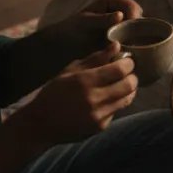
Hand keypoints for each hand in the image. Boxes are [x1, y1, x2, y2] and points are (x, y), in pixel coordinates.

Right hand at [11, 41, 138, 147]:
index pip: (120, 70)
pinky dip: (116, 103)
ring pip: (127, 99)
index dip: (128, 64)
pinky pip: (117, 110)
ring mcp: (99, 114)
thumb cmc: (53, 93)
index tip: (126, 61)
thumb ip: (95, 59)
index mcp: (85, 81)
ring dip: (128, 90)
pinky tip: (106, 100)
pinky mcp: (100, 126)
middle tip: (127, 74)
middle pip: (129, 85)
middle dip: (132, 76)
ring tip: (121, 85)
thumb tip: (116, 46)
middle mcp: (94, 98)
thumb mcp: (69, 71)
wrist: (40, 124)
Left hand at [55, 0, 142, 55]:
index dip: (134, 20)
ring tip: (130, 50)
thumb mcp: (86, 23)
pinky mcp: (127, 34)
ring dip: (137, 40)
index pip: (132, 7)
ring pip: (141, 30)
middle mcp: (124, 8)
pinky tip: (131, 52)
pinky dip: (135, 45)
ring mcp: (127, 22)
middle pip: (140, 18)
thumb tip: (120, 15)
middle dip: (137, 31)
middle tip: (130, 45)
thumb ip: (102, 19)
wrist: (67, 43)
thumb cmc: (73, 29)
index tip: (130, 35)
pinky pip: (137, 38)